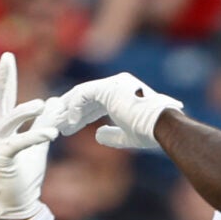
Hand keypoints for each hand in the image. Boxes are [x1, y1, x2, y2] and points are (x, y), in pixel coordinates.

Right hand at [0, 51, 51, 219]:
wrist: (19, 202)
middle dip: (2, 79)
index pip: (3, 97)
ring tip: (40, 105)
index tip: (8, 57)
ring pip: (8, 121)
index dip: (6, 78)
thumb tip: (54, 101)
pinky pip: (18, 144)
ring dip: (24, 111)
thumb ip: (43, 122)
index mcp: (0, 127)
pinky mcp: (1, 160)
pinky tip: (50, 133)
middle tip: (7, 59)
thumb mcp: (37, 142)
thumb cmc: (24, 173)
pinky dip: (34, 137)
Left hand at [31, 73, 184, 153]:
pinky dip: (75, 107)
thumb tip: (97, 135)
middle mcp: (117, 85)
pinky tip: (72, 123)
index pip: (97, 102)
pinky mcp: (107, 87)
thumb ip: (112, 134)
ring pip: (82, 94)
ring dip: (69, 109)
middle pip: (87, 98)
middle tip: (59, 125)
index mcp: (124, 94)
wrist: (161, 126)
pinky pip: (83, 94)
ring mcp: (112, 84)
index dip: (83, 115)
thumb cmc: (150, 132)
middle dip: (72, 113)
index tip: (71, 127)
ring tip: (59, 124)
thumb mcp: (127, 134)